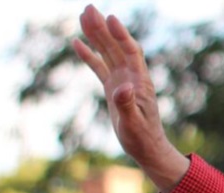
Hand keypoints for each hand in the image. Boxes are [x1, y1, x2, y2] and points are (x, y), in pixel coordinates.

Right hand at [73, 4, 189, 192]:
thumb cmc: (142, 138)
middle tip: (88, 8)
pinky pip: (99, 67)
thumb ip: (127, 105)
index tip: (111, 18)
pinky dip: (89, 55)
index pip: (131, 52)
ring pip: (107, 53)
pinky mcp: (113, 88)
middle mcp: (131, 77)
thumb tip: (123, 88)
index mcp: (139, 81)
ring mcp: (122, 81)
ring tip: (82, 16)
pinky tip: (77, 43)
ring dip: (96, 35)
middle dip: (103, 27)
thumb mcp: (133, 124)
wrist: (146, 147)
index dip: (121, 35)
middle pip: (116, 46)